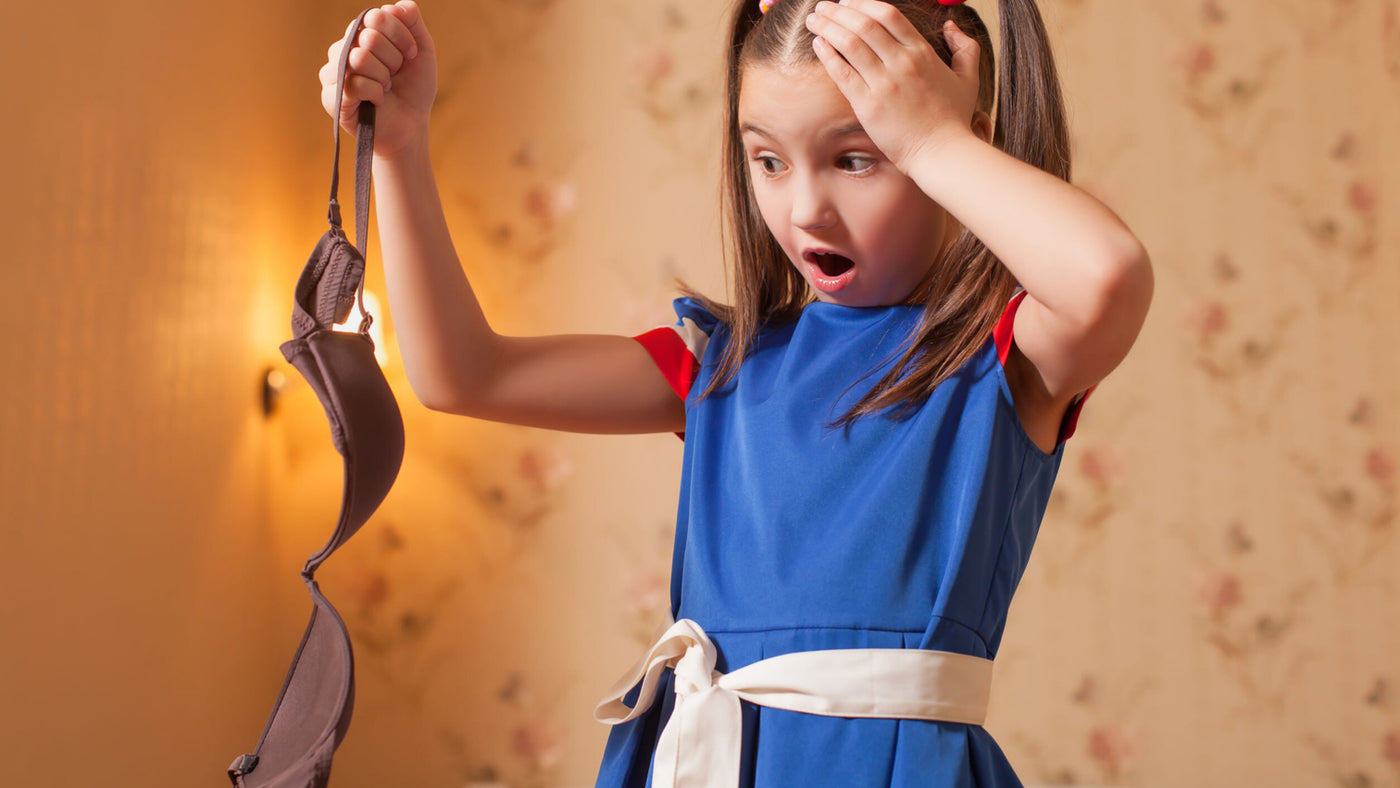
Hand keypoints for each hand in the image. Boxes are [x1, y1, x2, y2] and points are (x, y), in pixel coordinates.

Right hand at [319, 1, 436, 159]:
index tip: (410, 54)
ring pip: (359, 58)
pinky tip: (377, 101)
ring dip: (384, 77)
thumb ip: (412, 21)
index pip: (376, 16)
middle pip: (368, 37)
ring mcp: (333, 72)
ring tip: (385, 87)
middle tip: (395, 75)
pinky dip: (376, 93)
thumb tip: (396, 6)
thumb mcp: (421, 50)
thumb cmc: (413, 88)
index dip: (401, 36)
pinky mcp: (331, 97)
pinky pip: (355, 83)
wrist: (412, 125)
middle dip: (394, 60)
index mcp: (360, 33)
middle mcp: (342, 48)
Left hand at [805, 0, 979, 173]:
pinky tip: (818, 44)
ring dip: (827, 27)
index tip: (847, 2)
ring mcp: (884, 83)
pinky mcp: (868, 105)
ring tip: (813, 20)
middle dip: (837, 11)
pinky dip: (827, 54)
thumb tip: (951, 25)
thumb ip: (965, 47)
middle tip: (822, 6)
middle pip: (863, 24)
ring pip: (849, 43)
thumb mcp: (968, 78)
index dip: (863, 4)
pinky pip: (842, 73)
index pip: (888, 14)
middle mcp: (902, 62)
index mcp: (922, 52)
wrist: (942, 152)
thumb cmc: (954, 119)